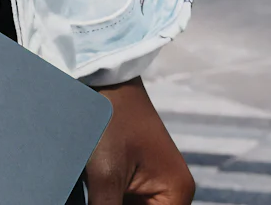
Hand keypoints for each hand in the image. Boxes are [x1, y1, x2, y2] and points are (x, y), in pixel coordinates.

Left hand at [84, 77, 194, 204]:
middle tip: (97, 194)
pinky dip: (104, 198)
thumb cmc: (109, 120)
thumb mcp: (105, 176)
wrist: (99, 78)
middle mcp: (171, 190)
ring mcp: (151, 182)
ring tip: (95, 187)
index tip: (104, 203)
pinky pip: (119, 198)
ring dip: (108, 201)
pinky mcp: (132, 173)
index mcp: (177, 193)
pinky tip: (93, 189)